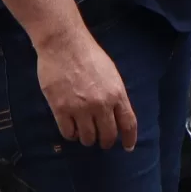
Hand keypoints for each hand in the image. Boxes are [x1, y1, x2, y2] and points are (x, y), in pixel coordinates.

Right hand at [33, 19, 136, 148]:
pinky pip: (68, 133)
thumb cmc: (88, 55)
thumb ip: (115, 94)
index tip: (128, 147)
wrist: (64, 44)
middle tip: (102, 142)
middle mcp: (101, 104)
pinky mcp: (61, 109)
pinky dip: (71, 135)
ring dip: (87, 139)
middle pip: (108, 135)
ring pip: (88, 138)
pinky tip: (71, 129)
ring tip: (85, 135)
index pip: (128, 124)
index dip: (129, 138)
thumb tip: (116, 114)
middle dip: (106, 142)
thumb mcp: (111, 74)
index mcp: (117, 94)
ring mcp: (80, 108)